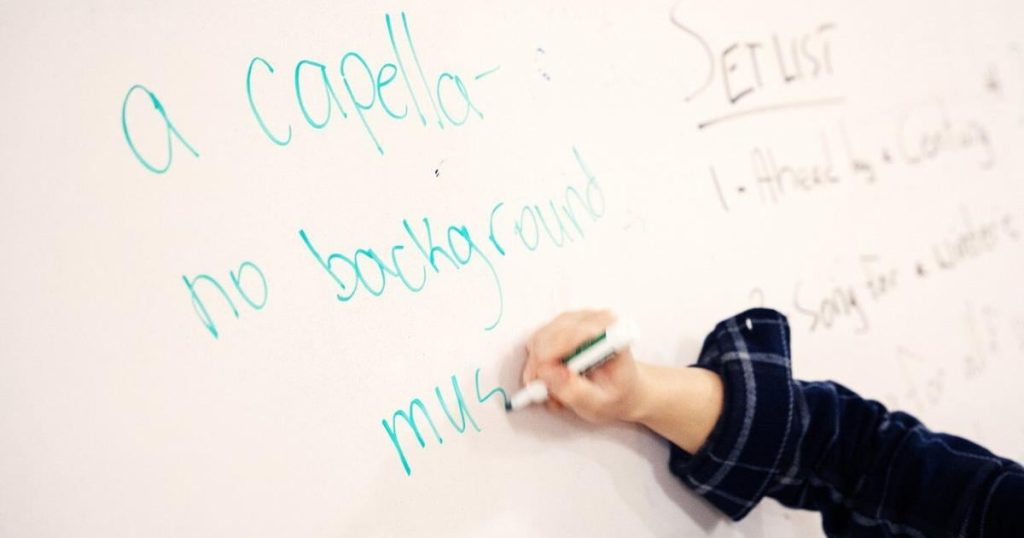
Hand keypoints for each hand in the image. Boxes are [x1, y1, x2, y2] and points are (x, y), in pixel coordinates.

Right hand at [520, 309, 723, 452]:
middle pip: (549, 333)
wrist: (636, 389)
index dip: (549, 358)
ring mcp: (581, 317)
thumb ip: (573, 390)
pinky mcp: (569, 324)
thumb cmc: (622, 397)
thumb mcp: (600, 404)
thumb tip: (549, 374)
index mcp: (609, 331)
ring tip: (553, 391)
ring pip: (541, 336)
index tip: (542, 383)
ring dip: (539, 365)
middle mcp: (595, 317)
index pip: (568, 333)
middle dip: (539, 364)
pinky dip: (542, 362)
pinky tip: (556, 381)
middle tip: (540, 393)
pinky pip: (543, 340)